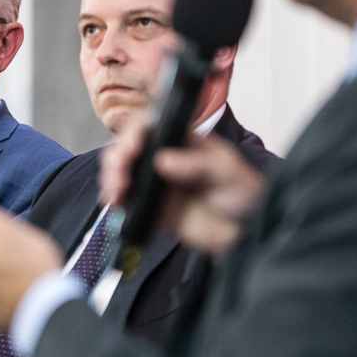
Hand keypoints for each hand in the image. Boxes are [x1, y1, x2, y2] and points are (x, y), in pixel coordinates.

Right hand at [101, 115, 264, 254]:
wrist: (245, 231)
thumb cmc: (243, 193)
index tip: (133, 147)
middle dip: (117, 157)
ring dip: (111, 177)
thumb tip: (163, 161)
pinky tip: (116, 203)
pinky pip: (123, 198)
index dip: (134, 133)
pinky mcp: (149, 204)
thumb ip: (196, 165)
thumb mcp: (227, 172)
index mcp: (181, 139)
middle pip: (127, 146)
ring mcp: (153, 180)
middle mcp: (163, 156)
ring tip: (117, 192)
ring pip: (119, 170)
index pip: (149, 125)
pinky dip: (114, 199)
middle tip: (121, 173)